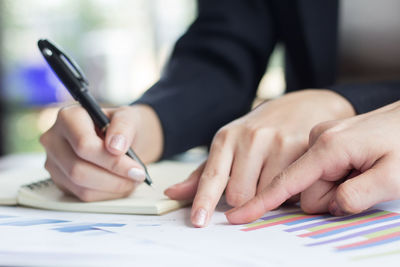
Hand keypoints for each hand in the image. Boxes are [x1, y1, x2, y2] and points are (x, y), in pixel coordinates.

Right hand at [40, 104, 162, 200]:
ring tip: (133, 180)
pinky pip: (83, 195)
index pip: (83, 145)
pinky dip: (107, 193)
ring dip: (113, 187)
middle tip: (138, 176)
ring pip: (81, 186)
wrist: (119, 139)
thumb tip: (116, 146)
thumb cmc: (120, 126)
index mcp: (68, 117)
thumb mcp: (128, 117)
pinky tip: (121, 184)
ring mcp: (55, 162)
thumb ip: (123, 127)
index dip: (110, 160)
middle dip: (114, 177)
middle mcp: (54, 139)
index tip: (136, 166)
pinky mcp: (61, 181)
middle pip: (78, 169)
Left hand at [165, 89, 354, 226]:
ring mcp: (277, 141)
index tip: (198, 222)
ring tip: (274, 173)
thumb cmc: (261, 130)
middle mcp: (250, 137)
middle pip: (238, 196)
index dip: (204, 201)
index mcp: (227, 138)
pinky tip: (290, 172)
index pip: (212, 176)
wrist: (304, 105)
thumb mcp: (230, 144)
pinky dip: (288, 191)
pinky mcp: (301, 147)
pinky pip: (290, 190)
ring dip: (267, 195)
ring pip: (264, 196)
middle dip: (243, 199)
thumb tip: (172, 194)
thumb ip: (204, 173)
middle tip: (254, 181)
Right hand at [226, 101, 399, 223]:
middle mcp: (315, 138)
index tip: (237, 216)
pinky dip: (331, 178)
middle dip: (328, 197)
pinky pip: (313, 171)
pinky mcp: (319, 141)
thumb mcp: (395, 175)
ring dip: (332, 188)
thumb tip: (329, 206)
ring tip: (363, 172)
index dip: (261, 203)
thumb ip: (358, 195)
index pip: (286, 182)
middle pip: (302, 188)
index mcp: (327, 144)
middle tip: (364, 183)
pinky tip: (354, 167)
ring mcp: (315, 138)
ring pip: (308, 181)